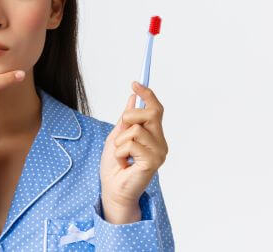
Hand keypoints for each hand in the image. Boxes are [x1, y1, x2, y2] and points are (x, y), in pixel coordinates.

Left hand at [99, 81, 167, 219]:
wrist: (112, 189)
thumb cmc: (114, 166)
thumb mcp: (117, 136)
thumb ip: (126, 119)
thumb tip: (133, 98)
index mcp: (154, 135)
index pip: (156, 109)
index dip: (147, 94)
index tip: (135, 83)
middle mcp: (160, 142)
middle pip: (152, 112)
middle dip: (130, 116)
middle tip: (121, 132)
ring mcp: (159, 152)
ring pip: (136, 128)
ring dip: (121, 140)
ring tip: (121, 154)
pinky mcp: (153, 162)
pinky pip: (131, 143)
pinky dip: (120, 151)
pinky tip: (124, 162)